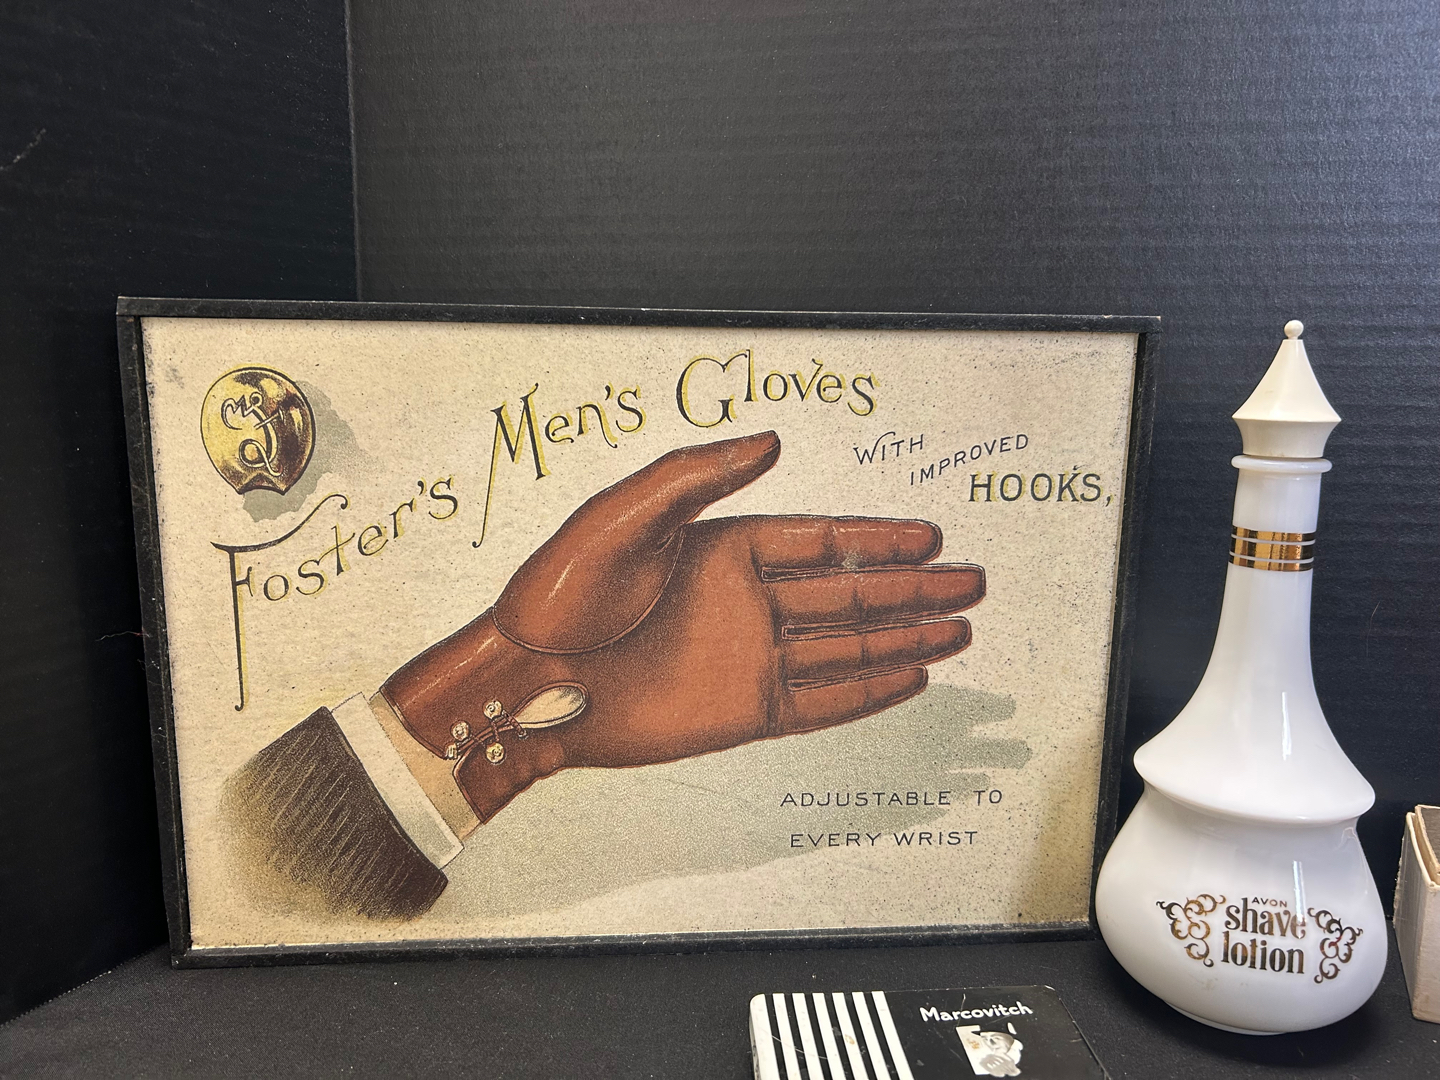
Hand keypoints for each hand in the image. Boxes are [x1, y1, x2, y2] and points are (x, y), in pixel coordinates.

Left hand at [381, 432, 984, 821]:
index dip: (878, 540)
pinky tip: (910, 674)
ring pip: (847, 646)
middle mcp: (746, 602)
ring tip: (960, 629)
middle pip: (849, 592)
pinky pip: (822, 700)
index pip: (822, 542)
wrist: (527, 685)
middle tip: (970, 583)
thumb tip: (770, 442)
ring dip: (903, 636)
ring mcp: (748, 658)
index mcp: (725, 548)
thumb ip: (698, 476)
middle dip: (911, 588)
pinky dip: (868, 690)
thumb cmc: (560, 594)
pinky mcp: (743, 711)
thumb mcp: (625, 515)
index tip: (930, 537)